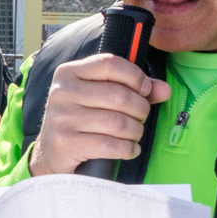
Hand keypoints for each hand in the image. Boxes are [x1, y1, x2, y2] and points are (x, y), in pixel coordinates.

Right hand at [32, 53, 169, 176]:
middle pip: (118, 95)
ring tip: (134, 134)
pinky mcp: (65, 143)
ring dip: (135, 131)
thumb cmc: (81, 121)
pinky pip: (110, 145)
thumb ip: (133, 90)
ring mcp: (61, 118)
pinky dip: (128, 149)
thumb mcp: (101, 98)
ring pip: (117, 122)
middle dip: (140, 109)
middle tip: (140, 117)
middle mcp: (61, 92)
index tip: (145, 90)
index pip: (110, 64)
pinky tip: (129, 149)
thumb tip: (164, 90)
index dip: (135, 76)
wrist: (52, 153)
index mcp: (69, 73)